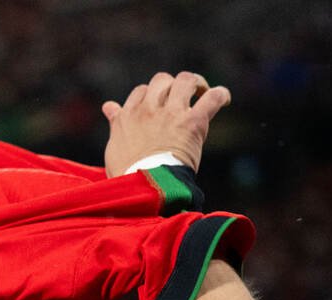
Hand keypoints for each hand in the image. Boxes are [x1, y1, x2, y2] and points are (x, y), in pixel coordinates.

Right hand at [101, 72, 230, 175]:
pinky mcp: (191, 122)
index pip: (141, 92)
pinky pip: (211, 97)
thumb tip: (109, 106)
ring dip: (195, 84)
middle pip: (161, 80)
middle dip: (172, 86)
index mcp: (128, 116)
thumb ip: (116, 123)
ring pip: (185, 80)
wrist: (143, 187)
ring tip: (200, 94)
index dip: (151, 96)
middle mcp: (148, 109)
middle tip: (181, 99)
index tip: (157, 107)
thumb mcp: (114, 146)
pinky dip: (219, 95)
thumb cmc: (127, 173)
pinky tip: (223, 100)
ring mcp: (170, 113)